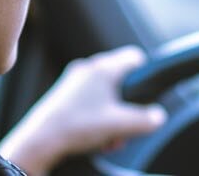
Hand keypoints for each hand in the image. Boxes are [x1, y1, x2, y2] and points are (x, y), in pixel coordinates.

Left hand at [0, 45, 167, 174]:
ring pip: (105, 94)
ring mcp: (73, 81)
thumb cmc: (77, 127)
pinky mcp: (63, 95)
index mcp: (103, 68)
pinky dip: (97, 117)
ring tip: (109, 138)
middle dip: (127, 106)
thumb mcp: (120, 125)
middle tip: (125, 126)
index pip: (135, 57)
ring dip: (112, 116)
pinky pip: (89, 101)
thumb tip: (158, 116)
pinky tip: (95, 138)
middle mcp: (88, 69)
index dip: (145, 75)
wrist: (40, 140)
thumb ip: (146, 119)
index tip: (145, 95)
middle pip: (120, 80)